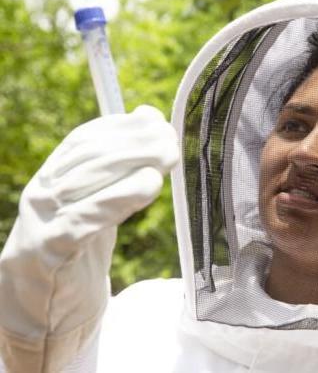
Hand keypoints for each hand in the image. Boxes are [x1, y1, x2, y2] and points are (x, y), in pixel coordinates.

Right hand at [0, 105, 178, 372]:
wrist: (44, 307)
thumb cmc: (79, 247)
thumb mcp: (99, 202)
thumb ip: (120, 167)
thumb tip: (148, 116)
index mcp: (51, 178)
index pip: (84, 140)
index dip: (122, 126)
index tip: (154, 120)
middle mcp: (42, 194)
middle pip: (88, 158)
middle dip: (133, 143)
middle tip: (169, 140)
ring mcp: (43, 222)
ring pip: (85, 184)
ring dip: (131, 165)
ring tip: (166, 157)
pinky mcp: (51, 253)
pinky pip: (84, 221)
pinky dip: (118, 199)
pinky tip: (149, 186)